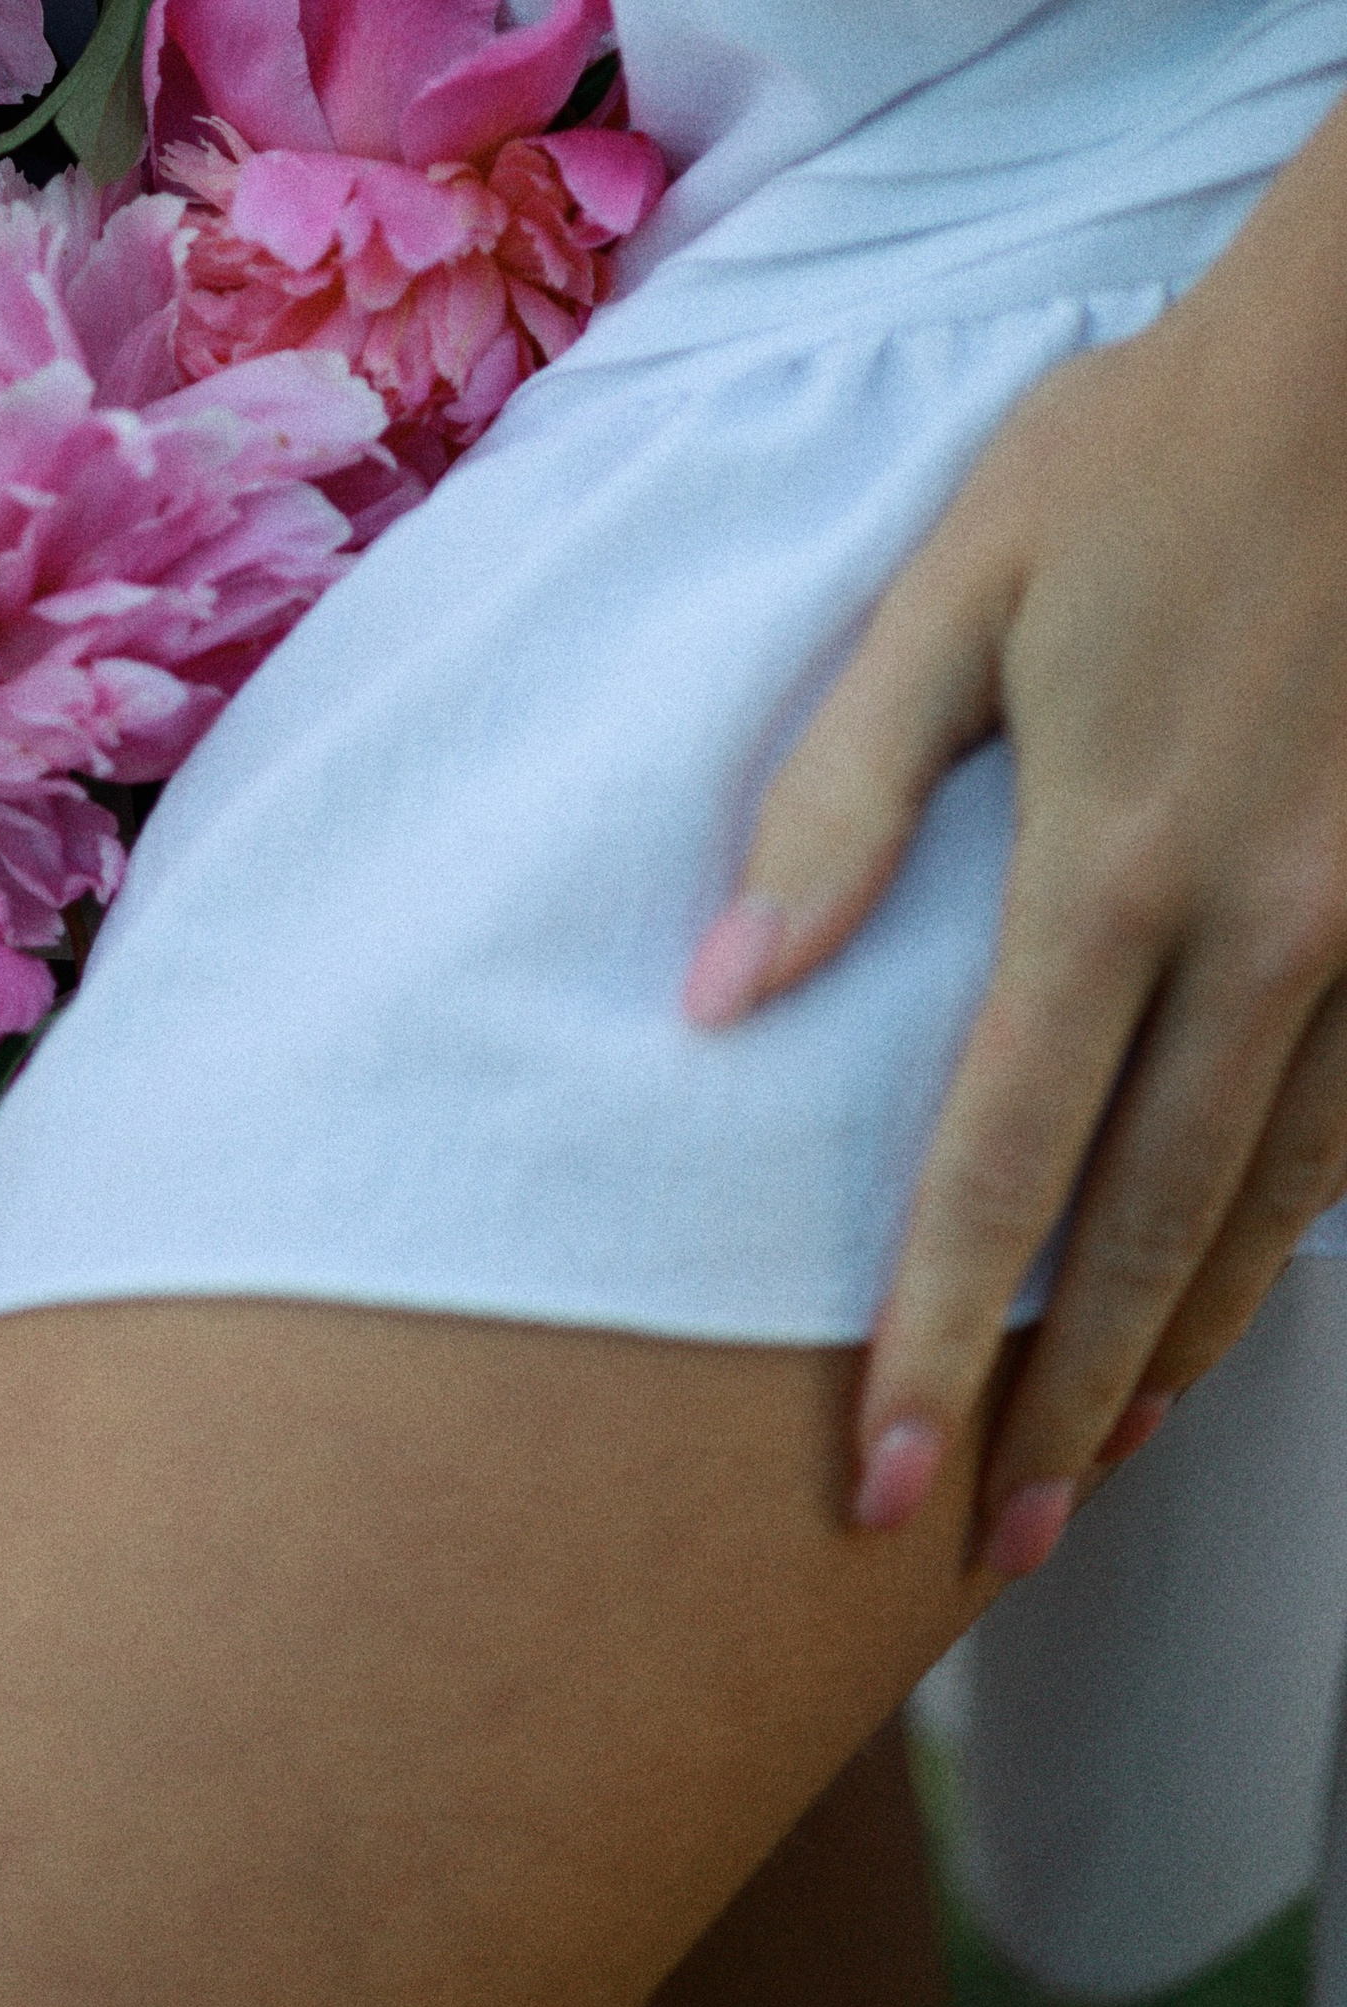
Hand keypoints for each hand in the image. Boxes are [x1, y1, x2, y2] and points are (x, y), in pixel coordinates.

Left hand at [684, 87, 1346, 1571]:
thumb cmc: (1144, 456)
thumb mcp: (956, 593)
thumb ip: (837, 800)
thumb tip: (717, 995)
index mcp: (1114, 867)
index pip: (1001, 1164)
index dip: (929, 1342)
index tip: (873, 1488)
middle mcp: (1266, 937)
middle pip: (1154, 1235)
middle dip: (1066, 1412)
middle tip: (994, 1550)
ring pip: (1283, 1206)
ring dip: (1190, 1346)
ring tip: (1108, 1457)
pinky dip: (1294, 1231)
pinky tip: (1244, 1283)